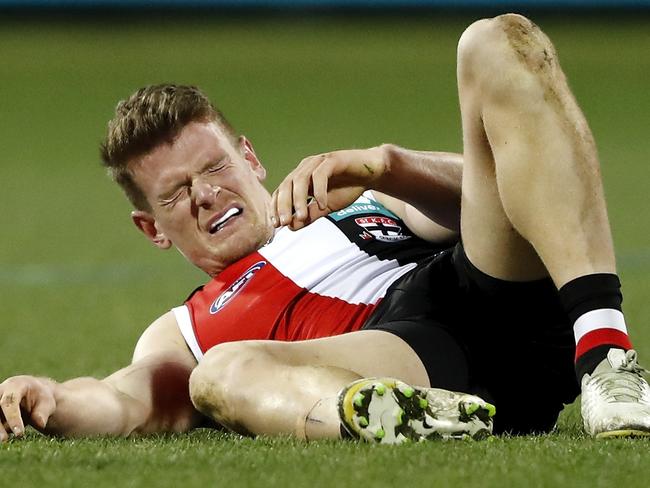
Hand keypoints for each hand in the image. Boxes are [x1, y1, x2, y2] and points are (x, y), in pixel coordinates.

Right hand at [0, 376, 55, 440]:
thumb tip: (40, 423)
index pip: (10, 401)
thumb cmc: (40, 397)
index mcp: (16, 385)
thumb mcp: (47, 402)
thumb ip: (43, 412)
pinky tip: (4, 436)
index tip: (20, 433)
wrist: (34, 393)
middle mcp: (1, 391)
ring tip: (4, 441)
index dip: (13, 418)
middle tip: (4, 439)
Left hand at [271, 147, 386, 229]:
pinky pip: (320, 175)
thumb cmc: (347, 188)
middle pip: (287, 185)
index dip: (276, 207)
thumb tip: (291, 227)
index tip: (276, 224)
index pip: (282, 191)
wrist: (371, 174)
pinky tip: (322, 205)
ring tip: (301, 217)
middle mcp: (306, 168)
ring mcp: (318, 162)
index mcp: (301, 178)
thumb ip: (310, 216)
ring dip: (299, 199)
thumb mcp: (326, 207)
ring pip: (301, 179)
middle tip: (284, 222)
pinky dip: (319, 191)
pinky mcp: (332, 160)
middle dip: (283, 205)